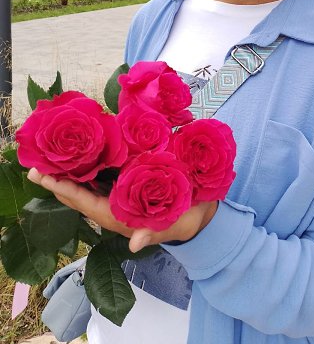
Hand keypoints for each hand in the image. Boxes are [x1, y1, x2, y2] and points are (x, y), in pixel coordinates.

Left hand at [27, 168, 217, 252]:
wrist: (199, 214)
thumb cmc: (184, 220)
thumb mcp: (172, 226)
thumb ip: (153, 233)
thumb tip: (135, 244)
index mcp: (117, 216)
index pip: (84, 202)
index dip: (62, 189)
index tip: (42, 176)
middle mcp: (112, 206)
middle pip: (78, 192)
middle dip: (57, 179)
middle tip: (35, 162)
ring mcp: (117, 195)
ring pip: (87, 182)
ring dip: (69, 170)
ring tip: (50, 155)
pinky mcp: (126, 184)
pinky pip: (102, 174)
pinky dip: (91, 163)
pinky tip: (83, 150)